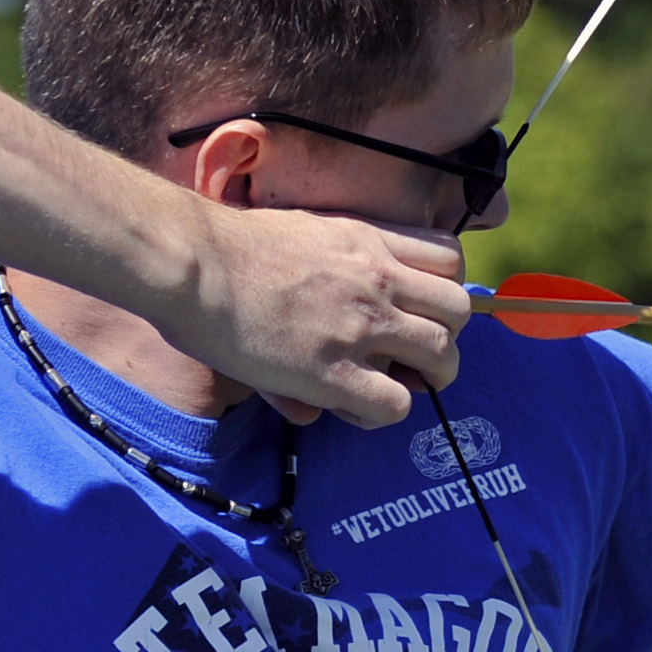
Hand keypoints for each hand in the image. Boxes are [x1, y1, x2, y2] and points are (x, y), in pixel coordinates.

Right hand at [176, 201, 473, 426]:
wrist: (191, 262)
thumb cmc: (227, 248)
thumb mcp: (297, 237)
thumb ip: (328, 273)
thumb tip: (340, 302)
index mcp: (369, 241)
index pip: (450, 259)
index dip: (444, 290)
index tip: (422, 309)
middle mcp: (377, 280)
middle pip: (460, 309)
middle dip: (448, 337)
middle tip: (417, 356)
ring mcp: (360, 326)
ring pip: (443, 356)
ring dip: (429, 378)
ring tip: (395, 386)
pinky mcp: (333, 372)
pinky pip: (395, 405)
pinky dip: (383, 413)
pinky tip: (352, 408)